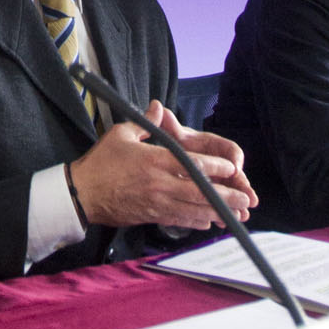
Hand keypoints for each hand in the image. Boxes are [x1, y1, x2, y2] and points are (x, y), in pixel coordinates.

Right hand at [70, 104, 257, 230]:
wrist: (82, 194)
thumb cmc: (101, 162)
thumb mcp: (121, 135)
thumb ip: (144, 122)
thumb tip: (158, 106)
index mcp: (154, 161)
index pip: (191, 163)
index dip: (214, 167)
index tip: (232, 167)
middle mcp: (160, 184)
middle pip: (199, 192)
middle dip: (225, 196)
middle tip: (246, 199)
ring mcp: (157, 203)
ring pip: (193, 210)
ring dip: (217, 212)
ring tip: (236, 214)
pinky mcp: (152, 216)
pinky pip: (179, 221)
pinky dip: (196, 221)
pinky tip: (209, 222)